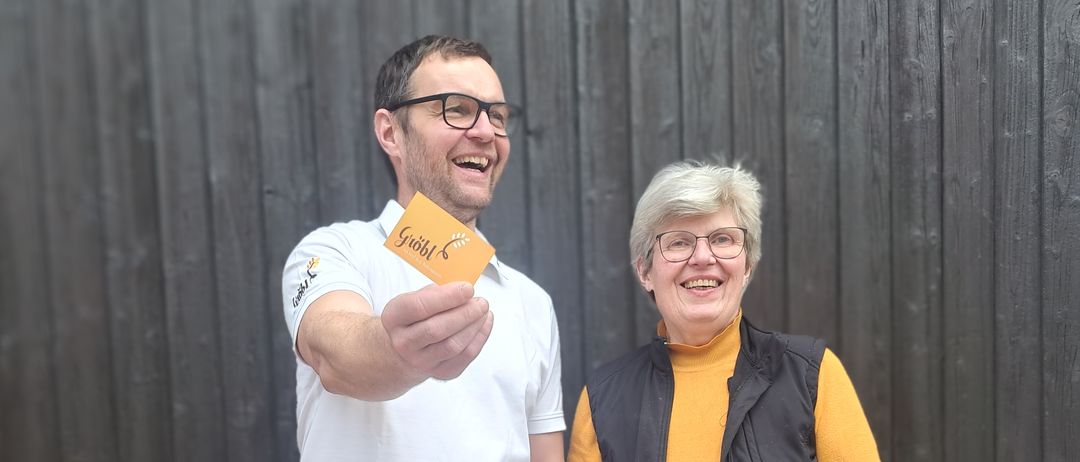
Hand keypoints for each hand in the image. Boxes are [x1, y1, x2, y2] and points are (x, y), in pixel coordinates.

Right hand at [380, 282, 494, 379]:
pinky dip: (480, 337)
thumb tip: (462, 289)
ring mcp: (421, 361)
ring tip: (484, 310)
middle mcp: (404, 343)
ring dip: (474, 326)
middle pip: (437, 329)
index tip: (468, 288)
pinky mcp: (441, 372)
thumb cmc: (412, 320)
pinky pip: (465, 357)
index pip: (419, 307)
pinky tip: (485, 323)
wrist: (402, 351)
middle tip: (481, 302)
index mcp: (394, 318)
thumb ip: (435, 293)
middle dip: (465, 313)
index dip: (447, 297)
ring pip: (453, 345)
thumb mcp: (412, 300)